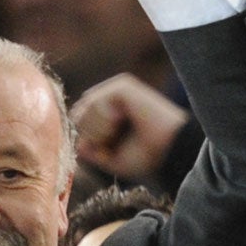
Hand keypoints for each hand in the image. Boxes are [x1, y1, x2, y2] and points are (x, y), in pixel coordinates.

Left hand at [71, 74, 188, 178]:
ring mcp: (117, 92)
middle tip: (113, 139)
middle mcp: (112, 101)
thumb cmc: (146, 157)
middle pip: (78, 114)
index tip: (108, 149)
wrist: (167, 150)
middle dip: (90, 134)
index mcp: (110, 117)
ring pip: (84, 108)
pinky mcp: (123, 86)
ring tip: (118, 129)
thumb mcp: (112, 159)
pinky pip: (95, 100)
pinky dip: (103, 117)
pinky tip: (121, 118)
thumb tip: (79, 143)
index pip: (80, 123)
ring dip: (97, 128)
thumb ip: (92, 152)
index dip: (87, 139)